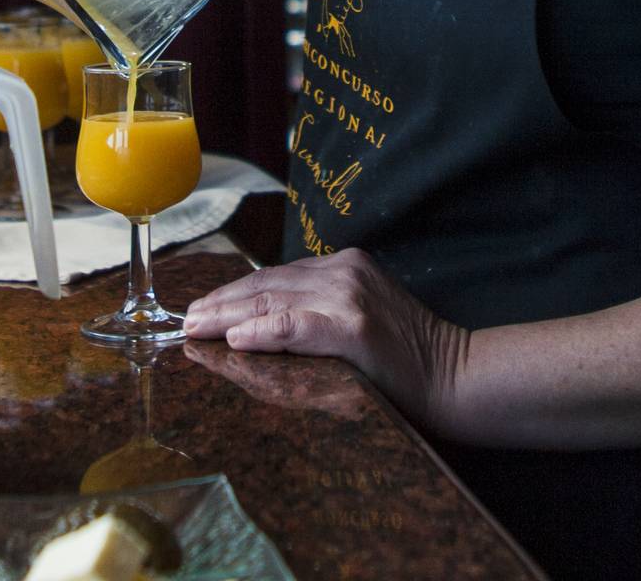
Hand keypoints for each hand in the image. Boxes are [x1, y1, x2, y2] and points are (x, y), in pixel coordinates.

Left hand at [181, 248, 467, 433]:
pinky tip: (235, 339)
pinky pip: (295, 326)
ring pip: (272, 302)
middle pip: (266, 285)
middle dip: (221, 303)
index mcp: (343, 265)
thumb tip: (257, 325)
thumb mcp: (358, 317)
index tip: (202, 308)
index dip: (234, 293)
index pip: (275, 277)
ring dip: (227, 316)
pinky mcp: (353, 326)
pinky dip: (262, 331)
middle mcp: (343, 271)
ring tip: (195, 329)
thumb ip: (317, 310)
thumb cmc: (405, 356)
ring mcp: (348, 295)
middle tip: (185, 320)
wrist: (455, 375)